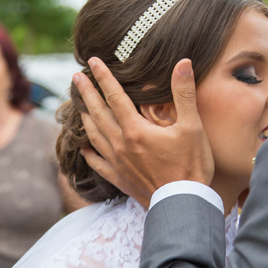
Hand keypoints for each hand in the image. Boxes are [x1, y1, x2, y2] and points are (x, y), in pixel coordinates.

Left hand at [74, 57, 213, 205]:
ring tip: (77, 105)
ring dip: (84, 118)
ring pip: (94, 136)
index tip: (93, 61)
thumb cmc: (191, 166)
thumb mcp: (192, 127)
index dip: (103, 77)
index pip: (114, 96)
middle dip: (86, 93)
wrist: (183, 205)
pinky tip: (83, 149)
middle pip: (98, 113)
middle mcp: (121, 144)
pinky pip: (97, 164)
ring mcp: (118, 163)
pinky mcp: (119, 179)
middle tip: (76, 78)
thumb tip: (183, 63)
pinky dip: (88, 154)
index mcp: (135, 129)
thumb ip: (184, 94)